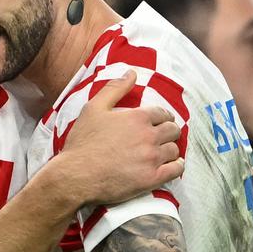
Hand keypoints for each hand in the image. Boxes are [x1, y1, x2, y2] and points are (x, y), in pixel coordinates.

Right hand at [55, 70, 183, 207]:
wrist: (76, 175)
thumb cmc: (83, 142)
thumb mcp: (93, 108)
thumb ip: (115, 88)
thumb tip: (131, 73)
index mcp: (137, 117)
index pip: (163, 113)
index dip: (162, 117)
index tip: (160, 122)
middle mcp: (148, 136)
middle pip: (173, 130)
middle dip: (169, 131)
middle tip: (162, 137)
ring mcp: (151, 158)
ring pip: (174, 150)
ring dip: (170, 149)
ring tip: (162, 152)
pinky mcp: (152, 178)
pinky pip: (176, 170)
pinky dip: (176, 166)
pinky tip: (171, 165)